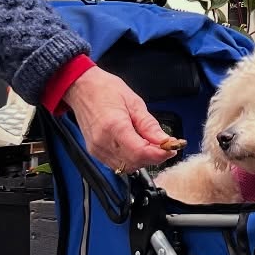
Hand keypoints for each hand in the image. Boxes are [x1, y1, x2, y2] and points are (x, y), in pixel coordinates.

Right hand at [63, 67, 184, 172]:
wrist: (82, 88)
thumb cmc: (105, 90)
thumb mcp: (134, 102)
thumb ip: (149, 125)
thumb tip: (165, 141)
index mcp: (113, 126)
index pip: (140, 152)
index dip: (159, 154)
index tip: (171, 148)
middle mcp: (103, 142)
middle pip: (134, 162)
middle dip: (153, 157)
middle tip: (165, 145)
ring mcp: (97, 149)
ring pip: (126, 167)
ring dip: (142, 160)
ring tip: (150, 144)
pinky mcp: (94, 152)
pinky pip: (116, 164)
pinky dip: (130, 159)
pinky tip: (137, 147)